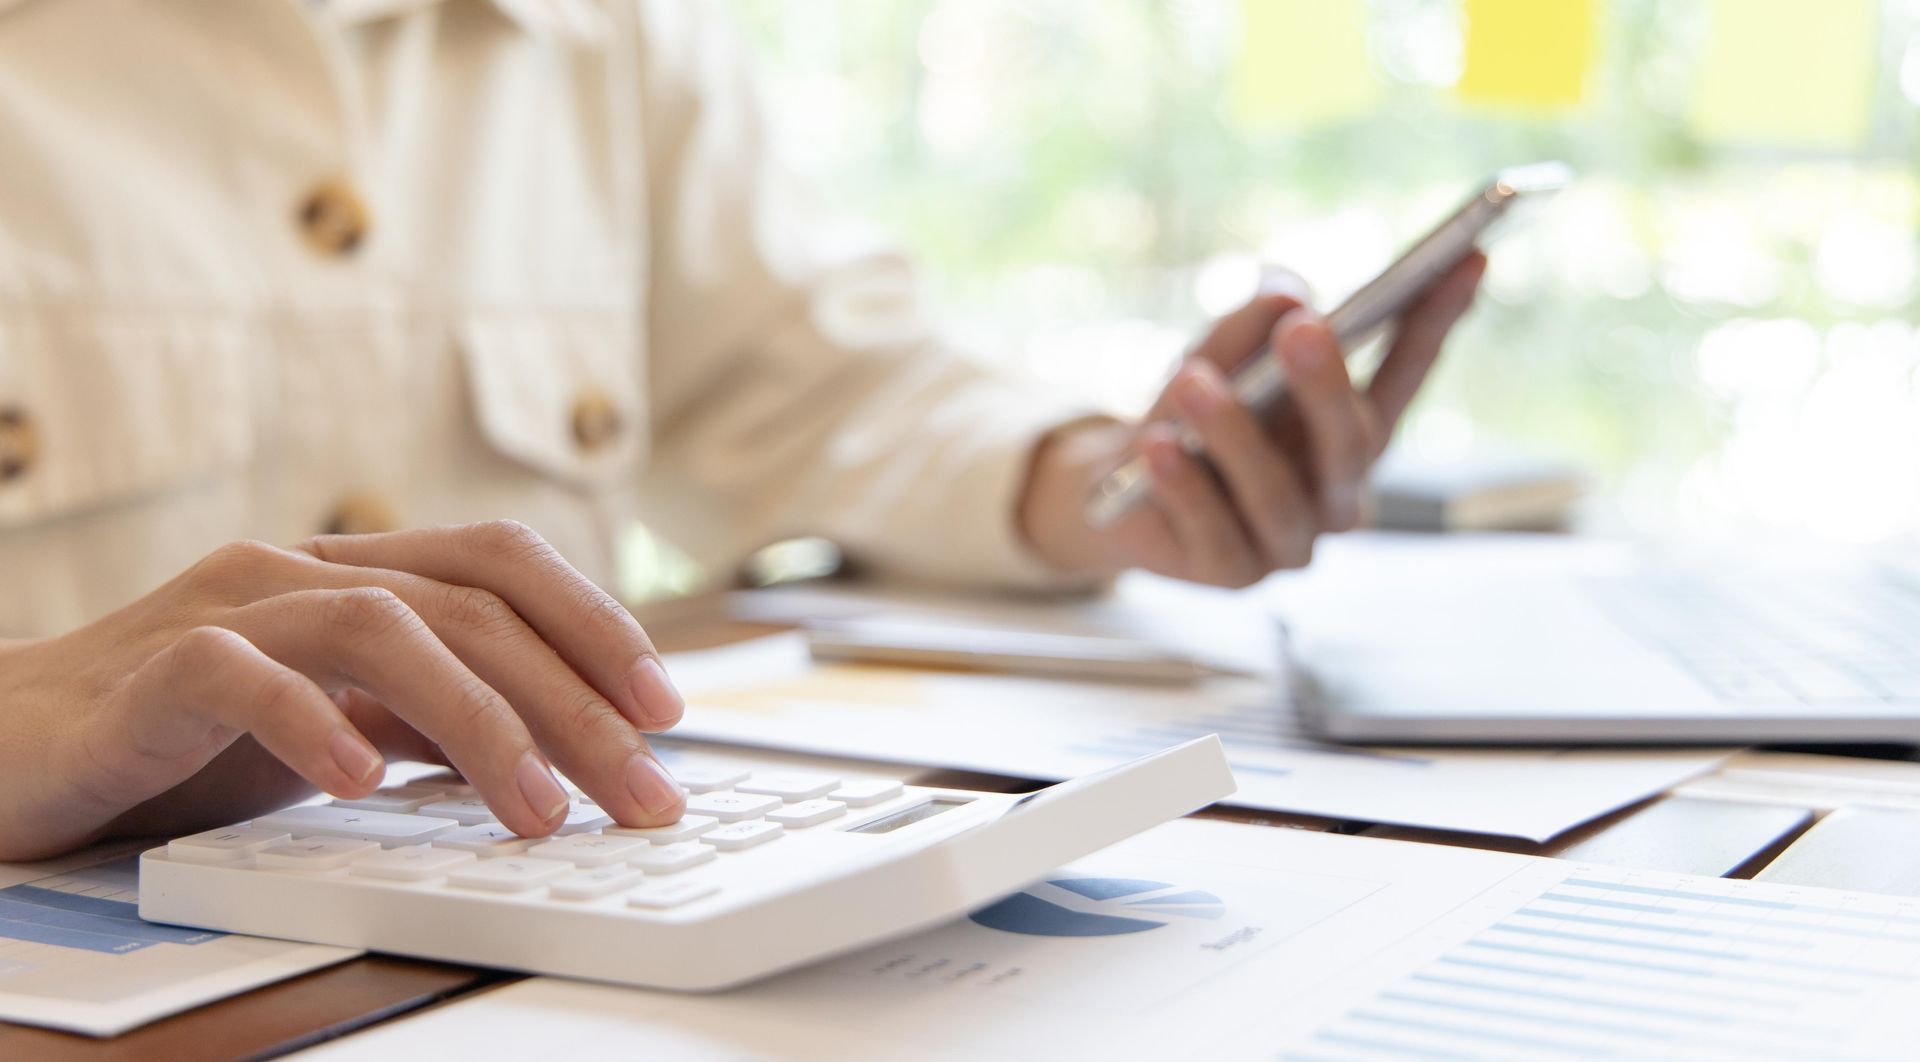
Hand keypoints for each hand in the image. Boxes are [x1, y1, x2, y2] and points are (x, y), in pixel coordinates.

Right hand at [0, 522, 686, 859]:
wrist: (9, 750)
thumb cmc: (183, 740)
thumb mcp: (337, 723)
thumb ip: (430, 719)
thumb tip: (563, 751)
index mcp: (352, 573)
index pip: (500, 563)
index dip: (595, 624)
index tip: (666, 709)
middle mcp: (297, 571)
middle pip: (469, 606)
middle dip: (574, 701)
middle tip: (642, 788)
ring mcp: (222, 610)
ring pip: (381, 627)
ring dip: (480, 722)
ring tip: (539, 812)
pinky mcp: (146, 673)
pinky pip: (241, 677)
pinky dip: (313, 724)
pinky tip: (363, 786)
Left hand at [1019, 254, 1484, 586]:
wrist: (1120, 492)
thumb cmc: (1188, 416)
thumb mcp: (1218, 356)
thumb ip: (1251, 325)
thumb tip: (1286, 297)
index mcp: (1349, 433)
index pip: (1404, 375)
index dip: (1436, 321)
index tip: (1467, 258)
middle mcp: (1335, 493)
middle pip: (1349, 444)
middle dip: (1326, 385)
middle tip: (1303, 327)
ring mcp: (1289, 542)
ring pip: (1275, 494)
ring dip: (1232, 435)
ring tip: (1193, 380)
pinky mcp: (1231, 573)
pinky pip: (1212, 530)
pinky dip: (1184, 485)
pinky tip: (1157, 445)